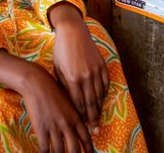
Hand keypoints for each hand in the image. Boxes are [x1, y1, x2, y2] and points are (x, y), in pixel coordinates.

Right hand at [0, 50, 91, 151]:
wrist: (37, 83)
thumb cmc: (52, 90)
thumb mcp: (68, 102)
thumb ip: (74, 115)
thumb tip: (80, 126)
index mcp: (75, 116)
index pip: (86, 137)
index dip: (89, 149)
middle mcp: (67, 123)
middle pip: (74, 148)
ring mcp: (54, 126)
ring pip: (59, 150)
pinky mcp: (41, 128)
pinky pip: (45, 147)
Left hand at [50, 3, 109, 132]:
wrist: (72, 31)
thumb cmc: (61, 51)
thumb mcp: (58, 69)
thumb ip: (64, 86)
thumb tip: (69, 102)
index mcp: (72, 78)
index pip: (78, 103)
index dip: (80, 116)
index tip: (82, 125)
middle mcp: (85, 76)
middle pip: (90, 103)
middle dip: (92, 119)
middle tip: (94, 131)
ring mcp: (95, 71)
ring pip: (99, 95)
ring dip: (98, 109)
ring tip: (98, 119)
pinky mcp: (102, 65)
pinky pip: (105, 84)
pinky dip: (104, 94)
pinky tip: (101, 101)